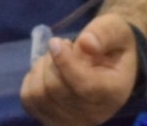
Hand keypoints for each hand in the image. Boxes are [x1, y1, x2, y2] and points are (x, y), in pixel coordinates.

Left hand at [21, 14, 137, 125]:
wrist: (113, 60)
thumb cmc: (114, 44)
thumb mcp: (116, 29)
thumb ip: (104, 34)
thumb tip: (86, 43)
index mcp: (113, 92)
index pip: (83, 85)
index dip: (64, 62)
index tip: (56, 41)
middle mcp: (94, 114)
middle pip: (56, 89)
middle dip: (52, 60)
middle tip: (64, 46)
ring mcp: (72, 121)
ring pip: (39, 95)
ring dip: (41, 69)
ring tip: (56, 59)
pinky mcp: (53, 120)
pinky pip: (29, 100)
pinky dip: (32, 80)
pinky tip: (47, 71)